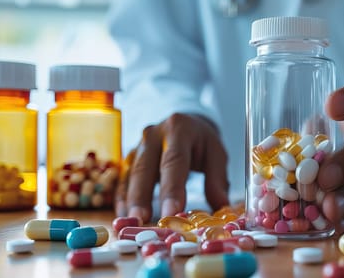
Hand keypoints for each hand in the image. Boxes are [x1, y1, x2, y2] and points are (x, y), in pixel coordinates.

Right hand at [115, 113, 229, 222]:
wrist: (184, 122)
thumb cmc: (200, 141)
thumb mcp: (216, 152)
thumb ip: (217, 178)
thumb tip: (221, 207)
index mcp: (178, 129)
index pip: (174, 161)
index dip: (172, 188)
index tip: (171, 212)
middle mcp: (153, 135)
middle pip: (145, 167)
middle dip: (142, 196)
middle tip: (142, 220)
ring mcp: (137, 146)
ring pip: (130, 174)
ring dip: (129, 200)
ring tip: (131, 222)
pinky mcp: (129, 158)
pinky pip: (122, 178)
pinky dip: (122, 197)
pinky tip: (124, 214)